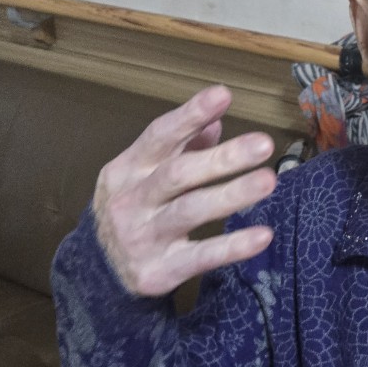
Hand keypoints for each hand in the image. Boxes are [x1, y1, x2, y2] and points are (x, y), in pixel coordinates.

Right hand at [92, 84, 276, 296]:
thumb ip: (180, 148)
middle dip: (223, 158)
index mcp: (127, 169)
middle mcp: (132, 200)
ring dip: (232, 194)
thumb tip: (215, 122)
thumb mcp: (142, 175)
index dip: (190, 115)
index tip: (223, 94)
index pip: (159, 136)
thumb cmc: (133, 210)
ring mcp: (144, 236)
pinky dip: (233, 246)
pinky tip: (263, 235)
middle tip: (264, 144)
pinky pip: (201, 257)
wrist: (98, 272)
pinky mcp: (159, 271)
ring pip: (191, 211)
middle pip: (179, 173)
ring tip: (269, 180)